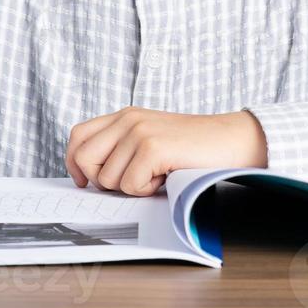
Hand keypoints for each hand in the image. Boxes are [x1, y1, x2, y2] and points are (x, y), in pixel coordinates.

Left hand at [64, 107, 268, 196]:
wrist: (231, 141)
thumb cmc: (192, 148)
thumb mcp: (149, 139)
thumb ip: (121, 147)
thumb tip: (88, 175)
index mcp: (124, 116)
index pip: (78, 137)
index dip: (75, 163)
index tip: (85, 181)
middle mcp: (127, 120)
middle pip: (84, 158)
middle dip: (101, 180)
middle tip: (130, 180)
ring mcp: (138, 132)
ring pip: (107, 179)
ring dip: (132, 187)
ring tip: (157, 174)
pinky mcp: (152, 148)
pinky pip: (130, 186)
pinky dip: (148, 191)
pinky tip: (165, 177)